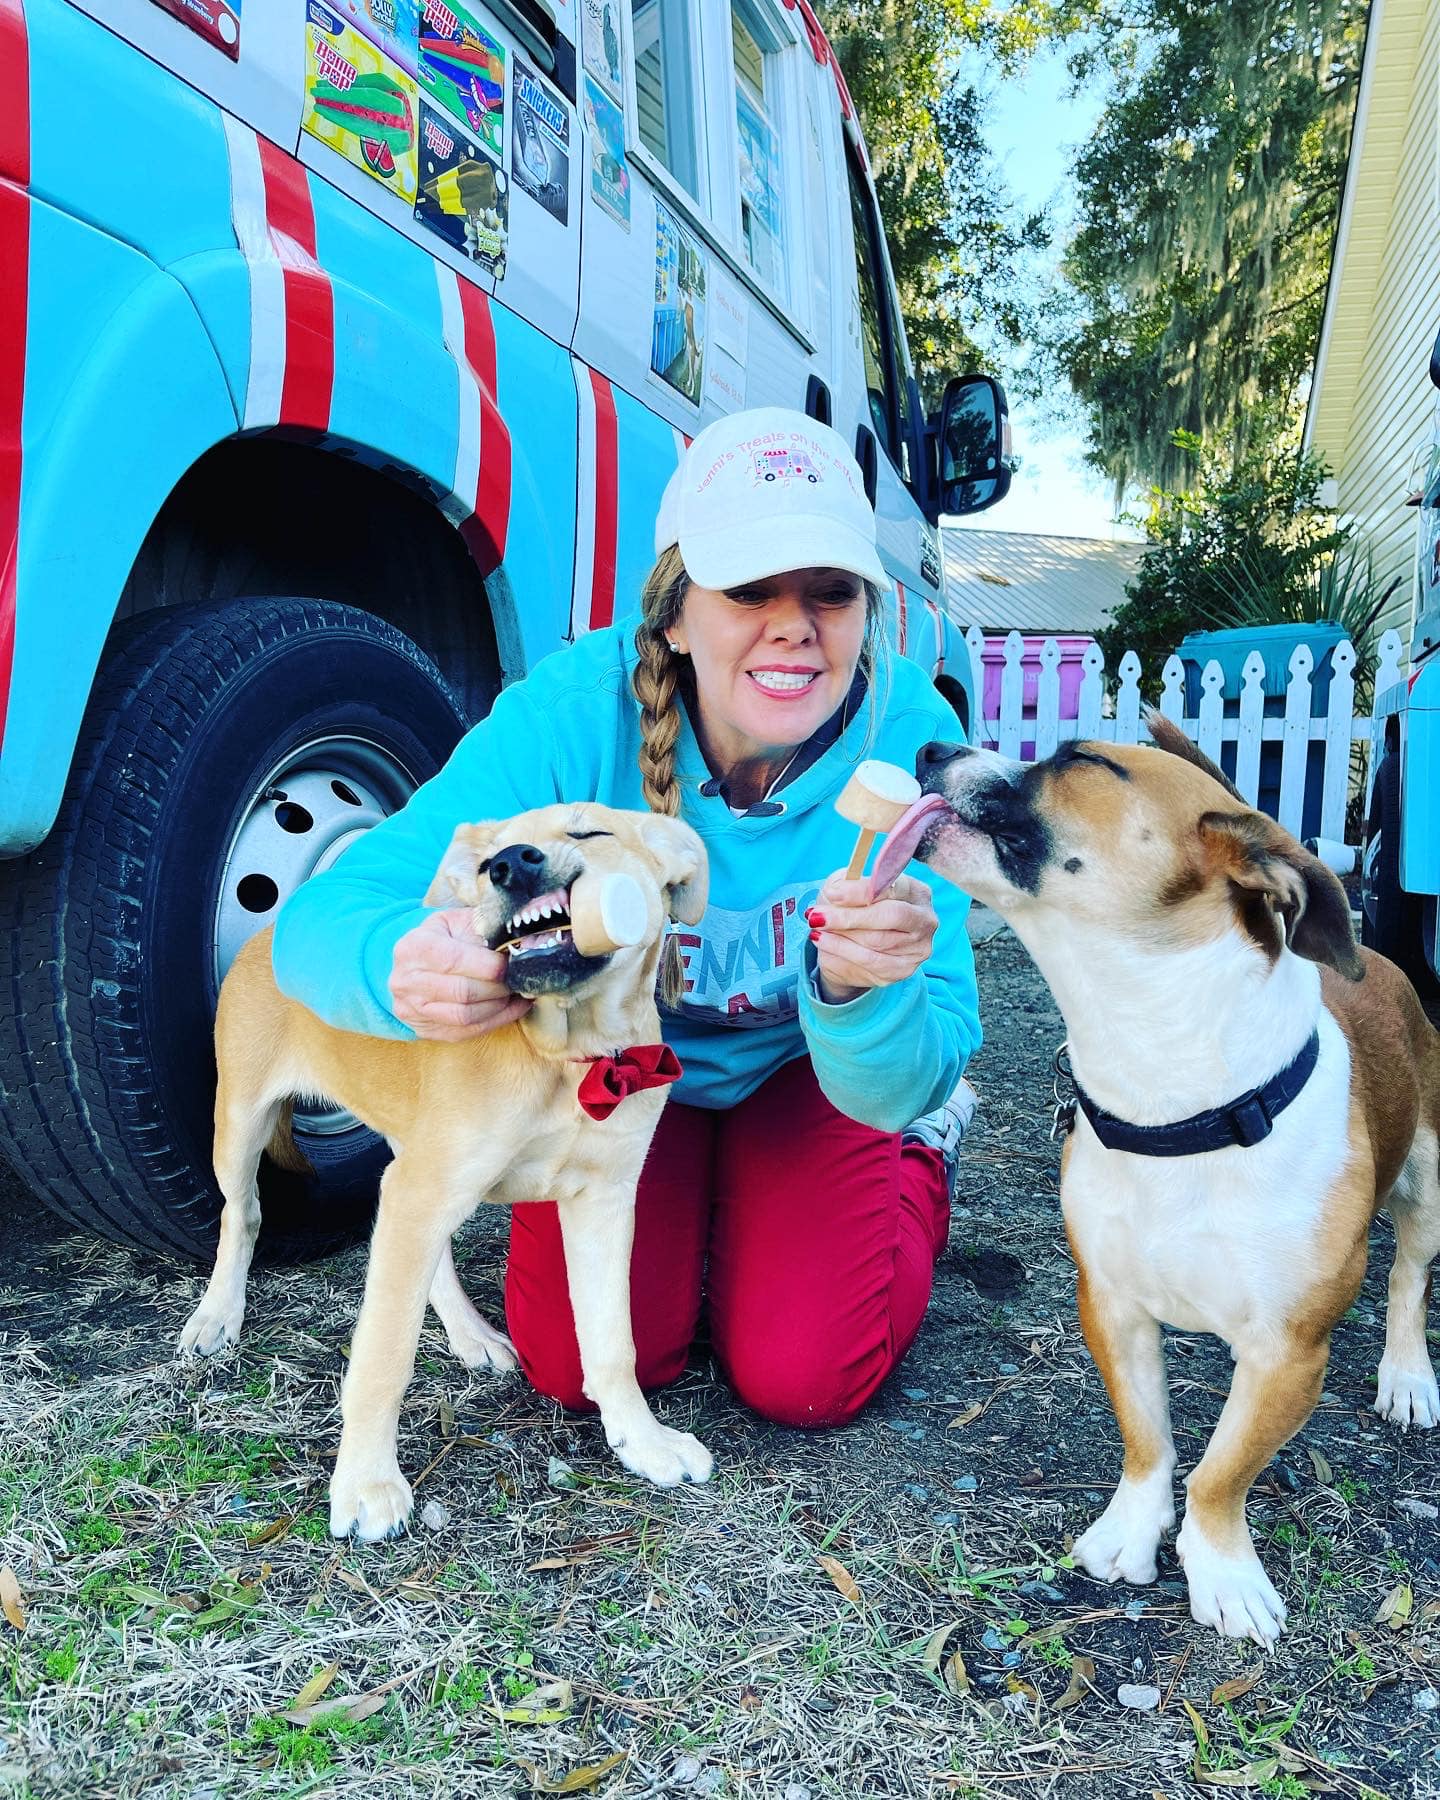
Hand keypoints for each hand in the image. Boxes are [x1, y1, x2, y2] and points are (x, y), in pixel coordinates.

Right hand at [389, 909, 531, 1041]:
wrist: (414, 961)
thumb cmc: (444, 937)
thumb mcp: (457, 921)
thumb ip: (483, 929)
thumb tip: (519, 945)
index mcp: (414, 947)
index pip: (454, 960)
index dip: (489, 965)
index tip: (511, 963)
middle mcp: (407, 980)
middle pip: (462, 992)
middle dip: (498, 987)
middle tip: (518, 979)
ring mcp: (413, 1009)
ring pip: (465, 1016)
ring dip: (498, 1006)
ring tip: (515, 992)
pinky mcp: (425, 1029)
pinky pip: (466, 1032)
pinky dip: (495, 1021)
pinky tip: (511, 1007)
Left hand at [807, 873, 938, 1005]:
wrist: (852, 947)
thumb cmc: (853, 908)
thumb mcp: (847, 888)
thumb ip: (844, 885)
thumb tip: (836, 893)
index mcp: (915, 890)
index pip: (893, 887)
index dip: (861, 891)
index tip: (832, 894)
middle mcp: (924, 918)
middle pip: (891, 916)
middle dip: (850, 916)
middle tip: (817, 916)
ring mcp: (918, 947)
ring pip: (877, 941)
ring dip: (841, 935)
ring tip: (816, 928)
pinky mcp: (904, 969)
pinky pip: (871, 962)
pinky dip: (843, 951)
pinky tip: (823, 942)